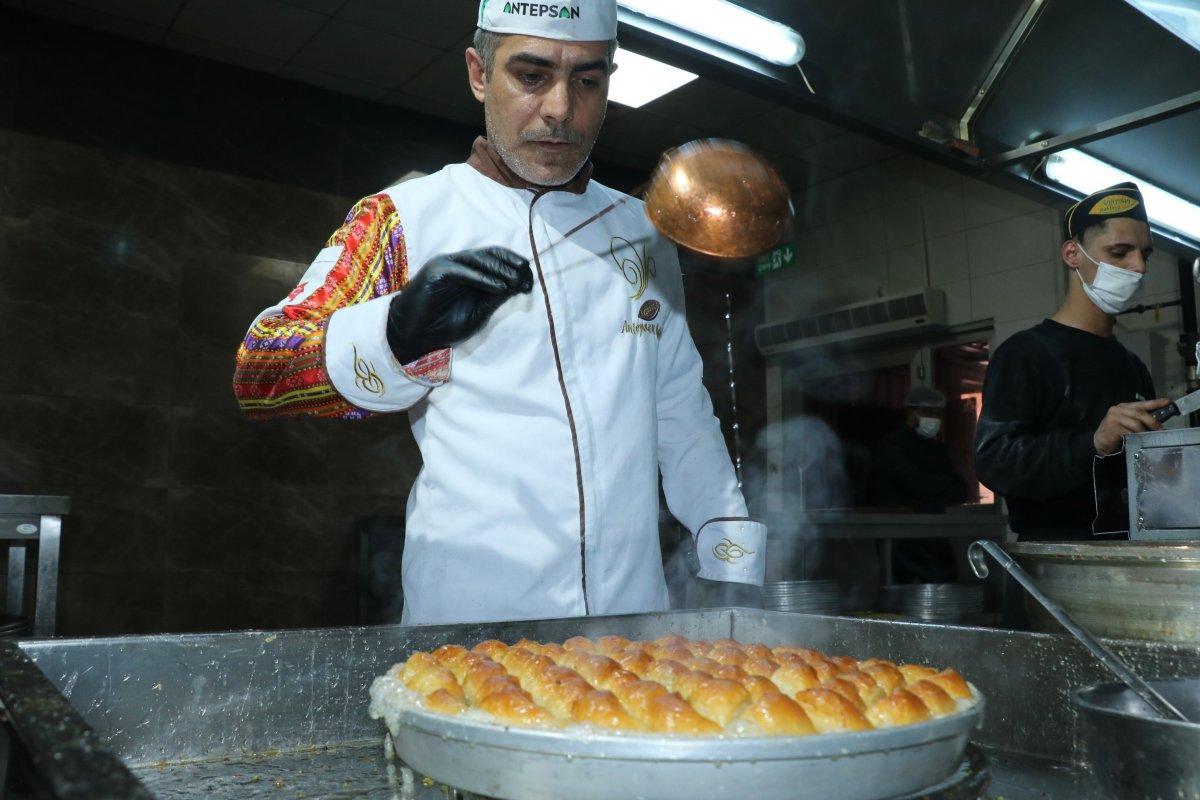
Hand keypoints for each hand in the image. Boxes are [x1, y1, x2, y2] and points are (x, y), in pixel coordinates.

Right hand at [386, 247, 532, 363]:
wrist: (413, 336)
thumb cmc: (443, 326)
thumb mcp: (478, 313)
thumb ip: (496, 299)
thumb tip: (520, 286)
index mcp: (470, 272)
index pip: (497, 261)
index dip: (515, 268)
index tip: (531, 283)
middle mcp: (459, 264)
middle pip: (491, 255)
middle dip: (512, 264)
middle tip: (528, 274)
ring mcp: (447, 265)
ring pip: (479, 259)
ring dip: (501, 269)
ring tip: (517, 280)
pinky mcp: (437, 271)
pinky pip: (464, 271)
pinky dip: (484, 279)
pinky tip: (500, 288)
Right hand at [1093, 398, 1172, 454]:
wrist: (1099, 441)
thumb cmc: (1116, 433)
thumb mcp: (1127, 423)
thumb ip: (1138, 421)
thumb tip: (1157, 424)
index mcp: (1124, 407)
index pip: (1142, 404)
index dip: (1156, 403)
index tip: (1168, 401)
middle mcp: (1118, 409)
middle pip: (1140, 413)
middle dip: (1153, 422)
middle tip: (1160, 430)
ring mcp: (1114, 417)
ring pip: (1136, 423)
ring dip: (1144, 432)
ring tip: (1148, 437)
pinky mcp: (1112, 427)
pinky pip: (1128, 432)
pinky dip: (1135, 436)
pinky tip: (1137, 440)